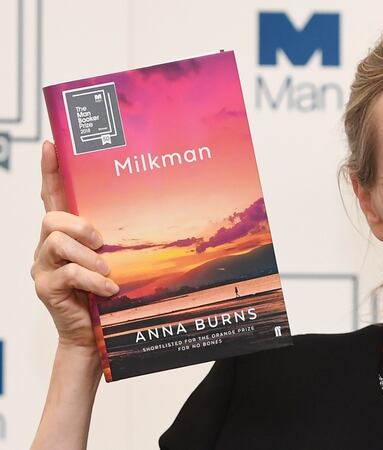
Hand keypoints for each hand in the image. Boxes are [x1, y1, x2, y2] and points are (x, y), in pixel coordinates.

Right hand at [29, 140, 118, 350]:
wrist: (95, 333)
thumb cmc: (106, 290)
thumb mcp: (113, 257)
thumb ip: (114, 238)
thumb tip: (145, 212)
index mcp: (64, 233)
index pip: (52, 196)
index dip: (50, 171)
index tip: (51, 145)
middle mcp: (47, 246)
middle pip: (51, 218)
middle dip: (79, 225)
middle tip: (101, 242)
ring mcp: (42, 267)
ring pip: (57, 243)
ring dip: (88, 256)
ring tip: (107, 270)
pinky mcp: (45, 288)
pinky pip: (66, 274)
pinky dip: (92, 279)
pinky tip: (108, 288)